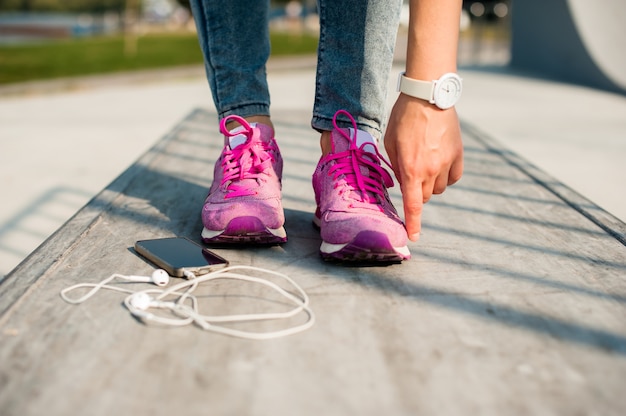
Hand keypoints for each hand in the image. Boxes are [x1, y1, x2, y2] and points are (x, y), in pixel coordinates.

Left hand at [384, 93, 463, 240]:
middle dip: (417, 192)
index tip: (413, 237)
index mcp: (411, 169)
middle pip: (426, 197)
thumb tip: (400, 181)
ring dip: (431, 183)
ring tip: (424, 163)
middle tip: (411, 176)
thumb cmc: (403, 118)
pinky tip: (439, 163)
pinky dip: (446, 176)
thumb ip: (395, 165)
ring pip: (440, 188)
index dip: (413, 223)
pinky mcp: (458, 154)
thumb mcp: (390, 142)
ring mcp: (447, 162)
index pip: (413, 205)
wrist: (428, 96)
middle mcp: (431, 170)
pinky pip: (453, 177)